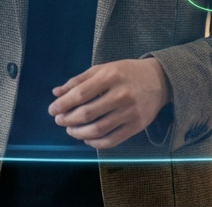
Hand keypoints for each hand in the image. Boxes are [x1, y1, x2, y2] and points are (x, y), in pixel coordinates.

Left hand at [47, 58, 170, 149]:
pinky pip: (111, 140)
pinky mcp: (136, 126)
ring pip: (98, 130)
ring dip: (78, 133)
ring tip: (70, 130)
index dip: (62, 104)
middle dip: (68, 120)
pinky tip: (87, 138)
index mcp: (110, 76)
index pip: (80, 94)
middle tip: (59, 120)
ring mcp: (130, 112)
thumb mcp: (103, 69)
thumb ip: (79, 80)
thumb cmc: (126, 72)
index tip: (52, 110)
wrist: (160, 81)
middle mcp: (121, 95)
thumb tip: (56, 93)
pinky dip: (95, 142)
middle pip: (87, 114)